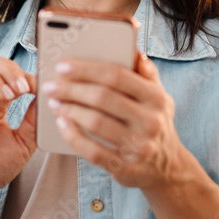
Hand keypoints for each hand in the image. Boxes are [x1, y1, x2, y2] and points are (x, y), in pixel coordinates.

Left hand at [43, 53, 192, 188]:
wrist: (167, 167)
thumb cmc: (154, 122)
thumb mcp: (159, 96)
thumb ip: (146, 73)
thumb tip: (134, 50)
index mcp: (156, 98)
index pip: (118, 76)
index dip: (87, 70)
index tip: (63, 66)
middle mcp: (150, 121)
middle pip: (103, 98)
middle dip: (72, 89)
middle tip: (51, 85)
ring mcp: (139, 146)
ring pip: (96, 123)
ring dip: (69, 110)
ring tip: (54, 102)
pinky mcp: (125, 167)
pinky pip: (93, 151)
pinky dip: (73, 136)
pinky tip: (62, 124)